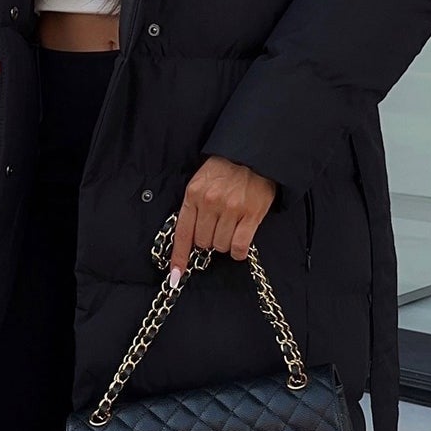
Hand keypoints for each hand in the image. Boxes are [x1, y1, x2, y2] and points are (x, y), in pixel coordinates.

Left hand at [169, 156, 276, 275]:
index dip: (180, 257)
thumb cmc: (226, 170)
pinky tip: (239, 243)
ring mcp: (231, 209)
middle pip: (203, 242)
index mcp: (194, 194)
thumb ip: (193, 207)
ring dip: (224, 243)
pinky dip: (238, 251)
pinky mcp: (251, 214)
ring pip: (220, 245)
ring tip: (231, 227)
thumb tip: (190, 239)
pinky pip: (239, 246)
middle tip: (217, 227)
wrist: (253, 155)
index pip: (183, 233)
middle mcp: (210, 202)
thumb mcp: (201, 182)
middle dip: (208, 240)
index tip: (176, 275)